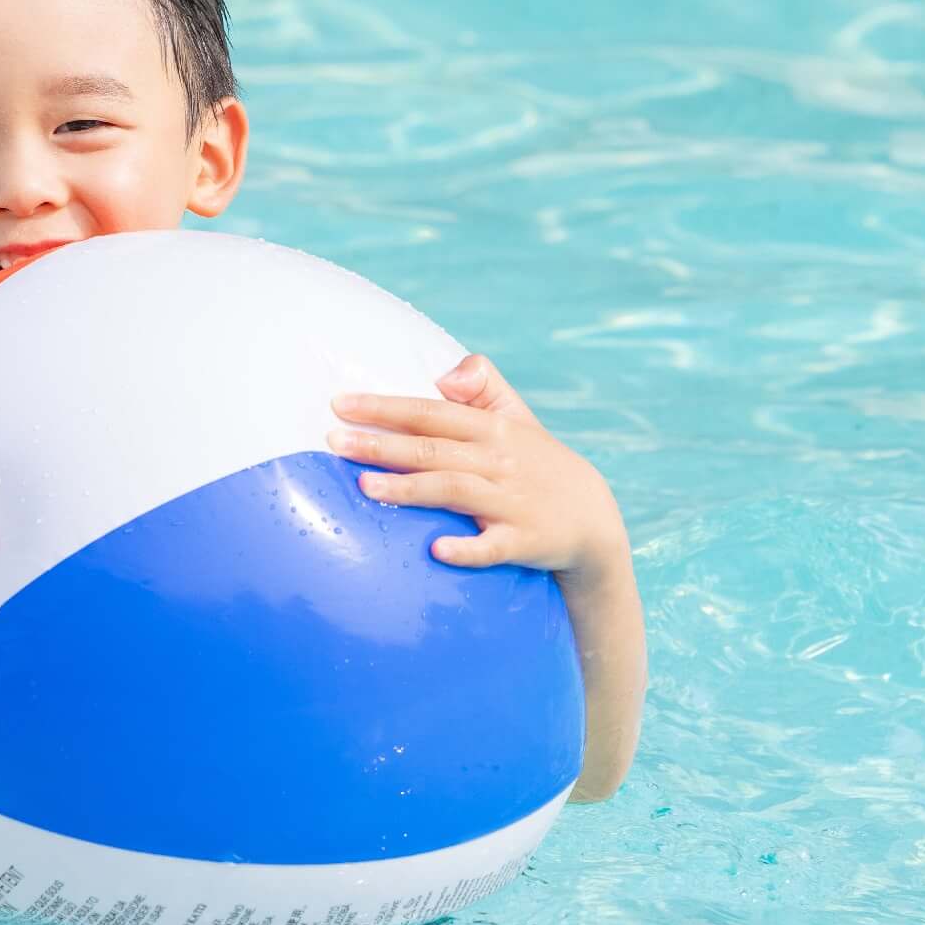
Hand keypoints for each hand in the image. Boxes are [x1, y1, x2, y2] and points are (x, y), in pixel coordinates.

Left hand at [329, 355, 626, 582]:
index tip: (340, 404)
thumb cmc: (538, 464)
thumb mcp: (518, 417)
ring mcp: (511, 503)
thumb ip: (482, 385)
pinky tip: (436, 549)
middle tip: (332, 441)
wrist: (592, 519)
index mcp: (493, 429)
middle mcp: (499, 461)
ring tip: (364, 487)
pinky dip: (467, 548)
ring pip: (454, 491)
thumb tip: (441, 375)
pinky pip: (492, 546)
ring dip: (410, 489)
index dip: (386, 407)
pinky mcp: (523, 542)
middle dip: (382, 444)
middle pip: (433, 449)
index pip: (431, 413)